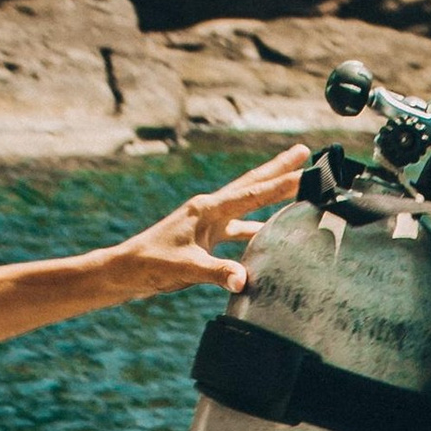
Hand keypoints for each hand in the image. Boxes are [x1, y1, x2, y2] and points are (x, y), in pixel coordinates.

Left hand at [104, 148, 310, 298]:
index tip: (305, 169)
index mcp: (207, 209)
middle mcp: (209, 209)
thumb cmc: (150, 265)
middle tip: (302, 151)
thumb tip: (243, 280)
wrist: (125, 270)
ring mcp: (208, 221)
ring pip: (247, 203)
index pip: (252, 194)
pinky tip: (271, 231)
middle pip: (251, 184)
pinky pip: (239, 227)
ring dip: (270, 194)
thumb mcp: (185, 269)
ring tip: (294, 183)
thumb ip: (216, 272)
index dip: (281, 183)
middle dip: (277, 169)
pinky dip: (257, 226)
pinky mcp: (205, 236)